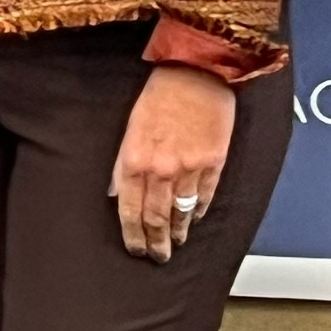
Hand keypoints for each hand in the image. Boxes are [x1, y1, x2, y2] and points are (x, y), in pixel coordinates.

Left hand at [114, 63, 233, 262]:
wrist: (197, 73)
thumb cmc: (159, 94)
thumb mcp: (129, 126)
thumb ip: (122, 163)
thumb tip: (116, 192)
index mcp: (136, 159)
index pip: (131, 209)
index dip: (133, 234)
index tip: (135, 249)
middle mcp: (162, 169)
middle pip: (156, 216)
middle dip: (156, 242)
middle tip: (157, 257)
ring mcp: (191, 169)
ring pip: (182, 212)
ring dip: (178, 232)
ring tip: (175, 245)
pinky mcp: (214, 164)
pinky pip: (205, 197)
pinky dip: (198, 212)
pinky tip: (194, 220)